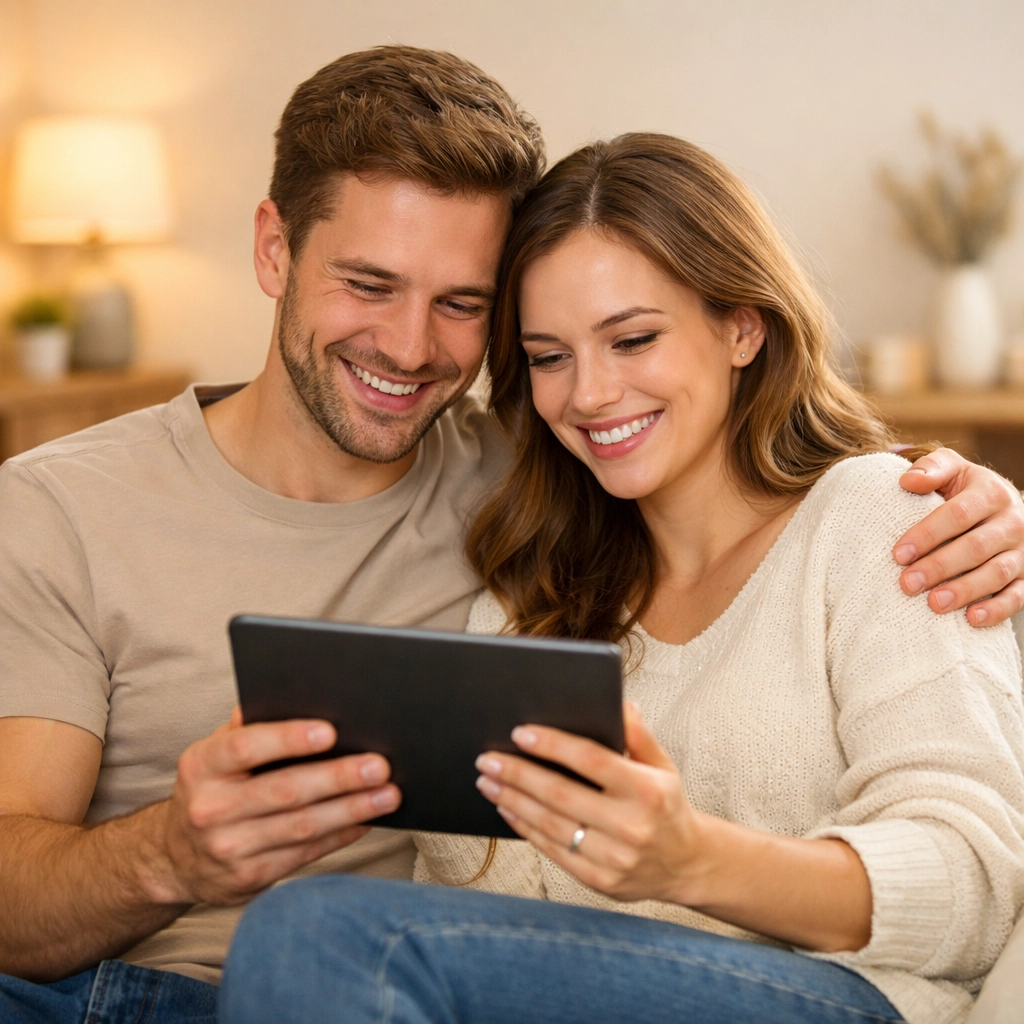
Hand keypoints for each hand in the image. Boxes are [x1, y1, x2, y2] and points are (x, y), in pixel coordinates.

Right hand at [150, 708, 399, 904]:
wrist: (177, 856)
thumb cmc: (214, 786)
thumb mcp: (215, 753)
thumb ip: (249, 727)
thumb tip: (297, 695)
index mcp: (201, 766)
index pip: (245, 747)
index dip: (288, 738)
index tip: (330, 731)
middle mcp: (209, 809)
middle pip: (284, 790)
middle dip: (338, 777)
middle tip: (380, 765)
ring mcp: (229, 848)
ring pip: (302, 827)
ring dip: (352, 809)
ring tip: (388, 794)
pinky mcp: (250, 878)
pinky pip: (305, 853)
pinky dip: (341, 835)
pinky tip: (367, 819)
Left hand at [475, 703, 702, 902]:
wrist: (687, 865)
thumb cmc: (666, 805)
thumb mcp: (662, 766)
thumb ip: (639, 734)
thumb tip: (619, 703)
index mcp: (648, 791)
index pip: (592, 761)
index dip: (553, 745)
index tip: (520, 732)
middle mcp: (631, 826)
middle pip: (561, 794)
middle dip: (518, 774)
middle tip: (487, 758)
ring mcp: (615, 858)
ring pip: (551, 825)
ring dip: (513, 800)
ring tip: (488, 780)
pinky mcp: (600, 881)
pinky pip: (553, 851)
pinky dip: (525, 828)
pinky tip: (507, 808)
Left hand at [896, 448, 1023, 625]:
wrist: (1002, 506)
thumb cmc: (964, 490)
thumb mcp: (952, 469)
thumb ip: (931, 469)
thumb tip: (908, 481)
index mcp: (991, 493)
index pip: (958, 515)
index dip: (928, 535)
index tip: (898, 554)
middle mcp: (1013, 521)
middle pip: (976, 547)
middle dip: (939, 567)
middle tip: (907, 584)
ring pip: (997, 573)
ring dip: (965, 590)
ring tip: (933, 603)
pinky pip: (1018, 596)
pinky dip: (997, 609)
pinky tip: (972, 619)